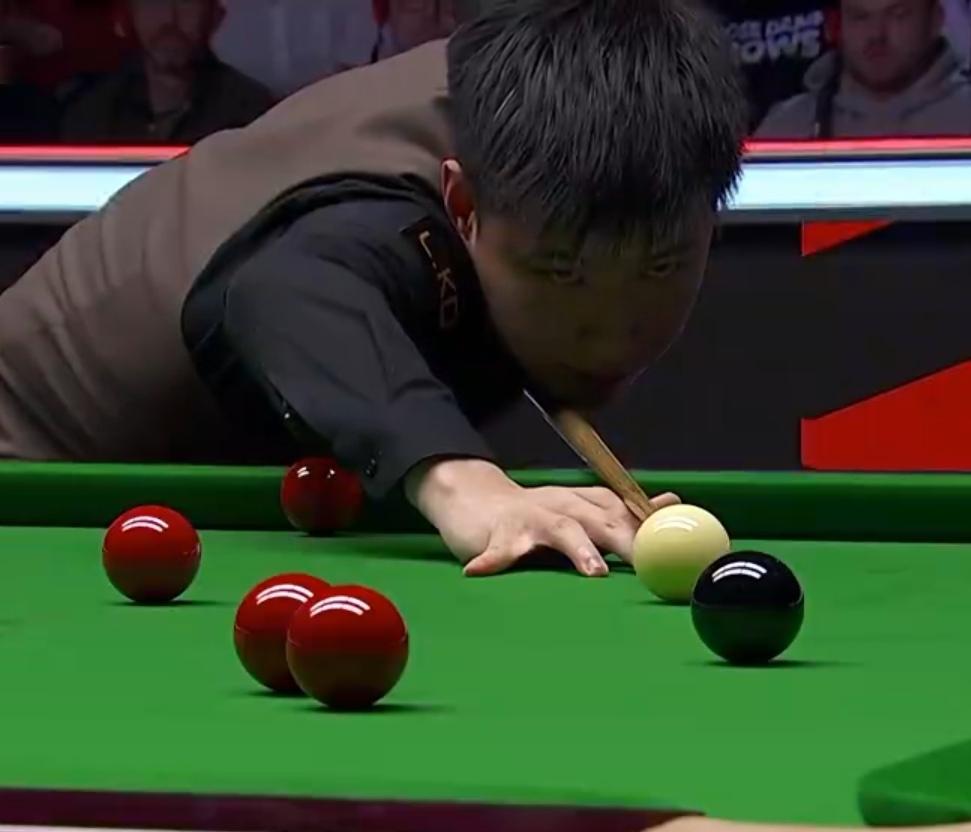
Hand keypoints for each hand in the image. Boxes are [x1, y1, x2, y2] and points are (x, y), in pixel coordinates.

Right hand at [405, 458, 679, 576]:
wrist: (476, 501)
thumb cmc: (537, 516)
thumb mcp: (582, 510)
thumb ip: (623, 513)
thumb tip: (673, 502)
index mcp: (583, 502)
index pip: (622, 509)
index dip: (647, 525)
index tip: (672, 545)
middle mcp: (561, 505)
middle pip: (599, 519)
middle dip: (626, 541)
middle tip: (647, 565)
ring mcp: (529, 519)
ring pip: (559, 530)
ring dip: (579, 549)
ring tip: (595, 572)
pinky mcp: (496, 535)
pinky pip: (497, 550)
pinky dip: (492, 561)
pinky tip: (482, 572)